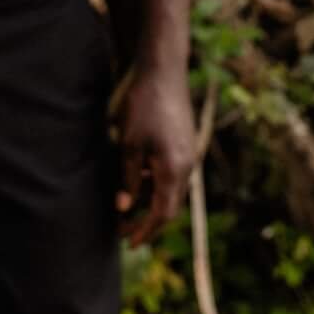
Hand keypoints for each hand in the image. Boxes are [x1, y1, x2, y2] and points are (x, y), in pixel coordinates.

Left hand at [115, 63, 196, 244]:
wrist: (163, 71)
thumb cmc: (142, 105)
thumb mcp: (129, 144)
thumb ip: (129, 179)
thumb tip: (124, 207)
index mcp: (174, 169)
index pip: (162, 214)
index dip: (145, 231)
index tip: (128, 242)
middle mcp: (187, 166)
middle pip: (170, 206)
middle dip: (148, 222)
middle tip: (124, 230)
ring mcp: (189, 154)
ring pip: (172, 190)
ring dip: (151, 202)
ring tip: (126, 206)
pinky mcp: (185, 143)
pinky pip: (173, 174)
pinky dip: (156, 184)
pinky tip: (138, 179)